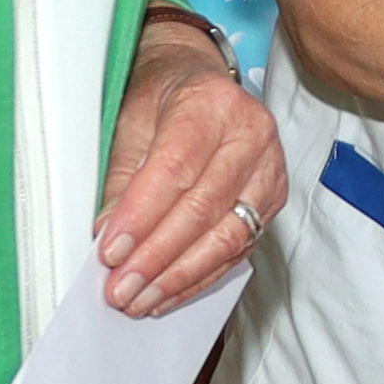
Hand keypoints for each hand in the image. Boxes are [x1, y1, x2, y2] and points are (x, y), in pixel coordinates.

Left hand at [94, 21, 284, 314]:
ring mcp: (270, 170)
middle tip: (120, 289)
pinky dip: (199, 277)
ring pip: (227, 236)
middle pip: (204, 208)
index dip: (142, 216)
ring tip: (140, 300)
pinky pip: (238, 250)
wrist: (200, 83)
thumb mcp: (130, 121)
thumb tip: (109, 236)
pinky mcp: (273, 200)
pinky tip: (167, 294)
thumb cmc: (161, 98)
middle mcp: (252, 135)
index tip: (110, 251)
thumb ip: (123, 178)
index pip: (177, 168)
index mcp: (213, 104)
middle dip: (157, 257)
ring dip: (179, 276)